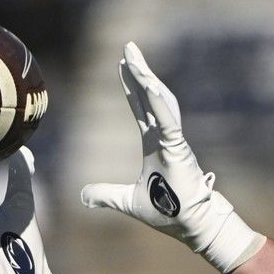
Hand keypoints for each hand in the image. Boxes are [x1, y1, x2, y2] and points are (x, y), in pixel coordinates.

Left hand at [80, 41, 264, 273]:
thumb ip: (106, 194)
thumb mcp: (126, 201)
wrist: (190, 225)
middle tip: (129, 48)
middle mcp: (164, 138)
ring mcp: (173, 141)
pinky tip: (148, 83)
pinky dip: (158, 102)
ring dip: (146, 78)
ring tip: (134, 57)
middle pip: (149, 97)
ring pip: (159, 101)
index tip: (123, 67)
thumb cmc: (168, 212)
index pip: (140, 109)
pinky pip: (168, 120)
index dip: (132, 88)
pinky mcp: (179, 148)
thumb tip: (83, 196)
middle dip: (139, 72)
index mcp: (154, 145)